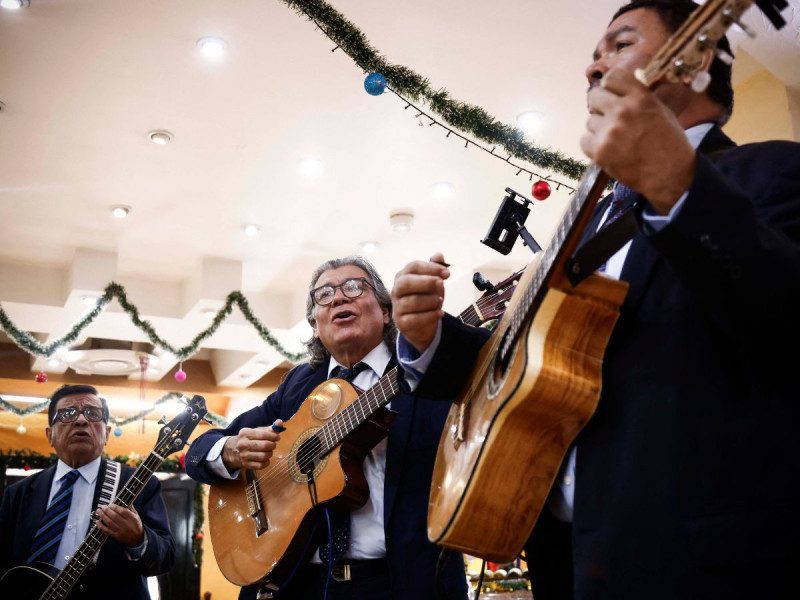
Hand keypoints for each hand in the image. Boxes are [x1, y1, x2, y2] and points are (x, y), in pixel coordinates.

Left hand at [96, 504, 143, 546]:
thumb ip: (131, 509)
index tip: (110, 504)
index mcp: (132, 518)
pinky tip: (97, 522)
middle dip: (107, 511)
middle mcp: (126, 525)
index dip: (116, 508)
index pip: (123, 512)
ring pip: (110, 523)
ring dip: (103, 517)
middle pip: (115, 517)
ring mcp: (120, 531)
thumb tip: (125, 501)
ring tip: (99, 512)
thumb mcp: (136, 516)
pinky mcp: (116, 536)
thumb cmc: (136, 525)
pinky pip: (107, 531)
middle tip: (102, 507)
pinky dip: (101, 526)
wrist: (137, 539)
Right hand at [222, 420, 283, 469]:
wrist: (235, 450)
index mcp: (245, 433)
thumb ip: (270, 427)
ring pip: (263, 456)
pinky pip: (261, 465)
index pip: (263, 434)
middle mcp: (242, 444)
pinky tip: (265, 458)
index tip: (277, 437)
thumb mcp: (258, 431)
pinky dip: (266, 462)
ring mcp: (243, 455)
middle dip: (272, 445)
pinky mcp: (246, 465)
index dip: (273, 436)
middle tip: (273, 444)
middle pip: (264, 445)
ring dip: (270, 453)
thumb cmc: (251, 439)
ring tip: (269, 451)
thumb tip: (279, 422)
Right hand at [392, 252, 449, 352]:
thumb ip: (435, 268)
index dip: (431, 268)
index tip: (447, 273)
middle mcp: (397, 290)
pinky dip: (430, 316)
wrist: (422, 324)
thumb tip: (438, 255)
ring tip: (440, 302)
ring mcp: (397, 307)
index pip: (413, 267)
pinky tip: (440, 313)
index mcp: (403, 276)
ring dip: (430, 301)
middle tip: (441, 284)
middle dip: (426, 282)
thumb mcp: (433, 282)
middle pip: (405, 283)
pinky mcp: (402, 323)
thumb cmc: (426, 298)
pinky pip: (415, 319)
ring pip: (412, 302)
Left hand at [580, 68, 695, 213]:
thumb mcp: (660, 110)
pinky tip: (607, 149)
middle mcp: (622, 111)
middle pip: (594, 97)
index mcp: (640, 97)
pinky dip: (592, 145)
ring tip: (615, 139)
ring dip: (599, 128)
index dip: (610, 86)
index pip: (611, 77)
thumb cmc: (668, 142)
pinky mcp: (600, 151)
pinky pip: (584, 140)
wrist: (669, 174)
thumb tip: (618, 90)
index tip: (612, 94)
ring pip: (590, 121)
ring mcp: (609, 132)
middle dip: (600, 106)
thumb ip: (638, 98)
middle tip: (609, 117)